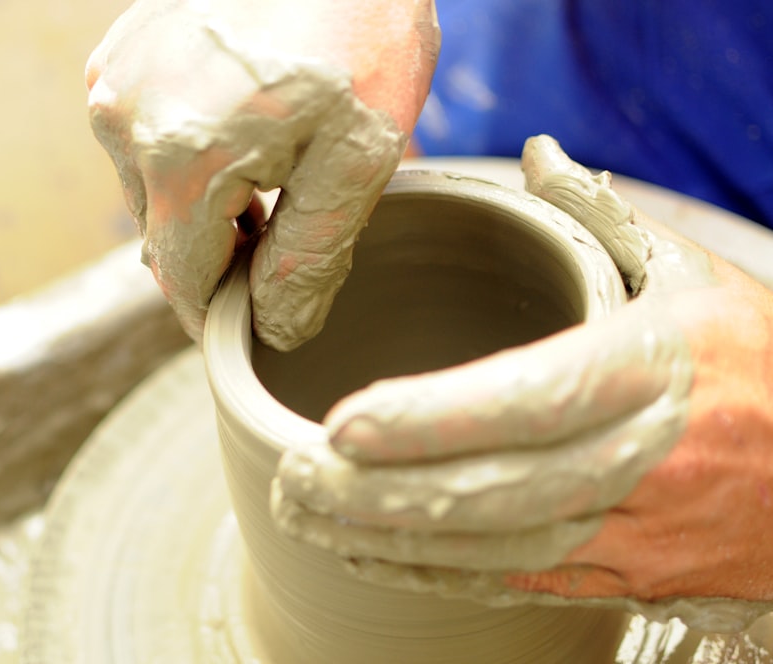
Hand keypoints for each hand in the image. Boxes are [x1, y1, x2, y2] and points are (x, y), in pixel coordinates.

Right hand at [86, 0, 439, 348]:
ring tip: (272, 186)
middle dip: (219, 261)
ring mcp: (114, 82)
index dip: (220, 316)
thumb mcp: (359, 154)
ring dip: (204, 210)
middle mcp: (125, 121)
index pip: (183, 282)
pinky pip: (146, 141)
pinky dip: (190, 160)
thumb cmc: (359, 24)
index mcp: (180, 157)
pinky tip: (244, 141)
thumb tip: (275, 329)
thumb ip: (310, 257)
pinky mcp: (120, 56)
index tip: (256, 327)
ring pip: (153, 193)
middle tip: (281, 251)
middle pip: (164, 240)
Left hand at [271, 135, 772, 631]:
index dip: (433, 419)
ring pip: (498, 549)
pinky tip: (369, 555)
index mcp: (653, 370)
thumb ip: (599, 220)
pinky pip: (520, 580)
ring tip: (303, 514)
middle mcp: (642, 459)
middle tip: (293, 476)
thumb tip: (534, 156)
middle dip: (384, 494)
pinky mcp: (628, 577)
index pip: (528, 399)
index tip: (343, 424)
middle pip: (497, 491)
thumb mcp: (694, 274)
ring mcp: (635, 532)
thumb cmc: (762, 363)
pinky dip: (437, 570)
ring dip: (391, 539)